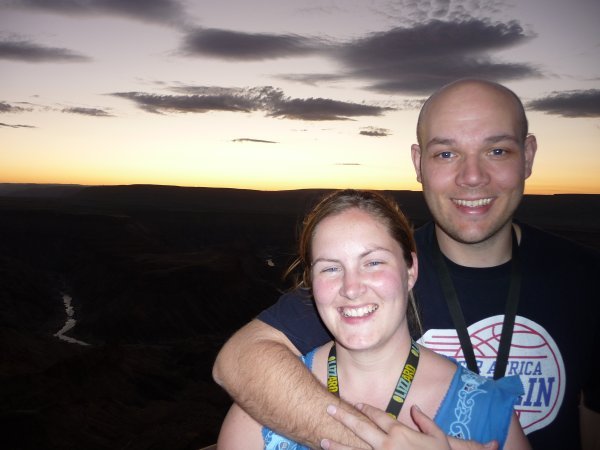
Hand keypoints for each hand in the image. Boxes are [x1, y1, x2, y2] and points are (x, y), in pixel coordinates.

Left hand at [321, 403, 497, 449]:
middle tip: (329, 408)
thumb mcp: (438, 436)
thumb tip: (415, 408)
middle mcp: (387, 444)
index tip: (356, 404)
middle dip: (344, 418)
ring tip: (322, 440)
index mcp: (400, 432)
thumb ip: (425, 421)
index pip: (379, 417)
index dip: (367, 409)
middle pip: (361, 428)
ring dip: (337, 446)